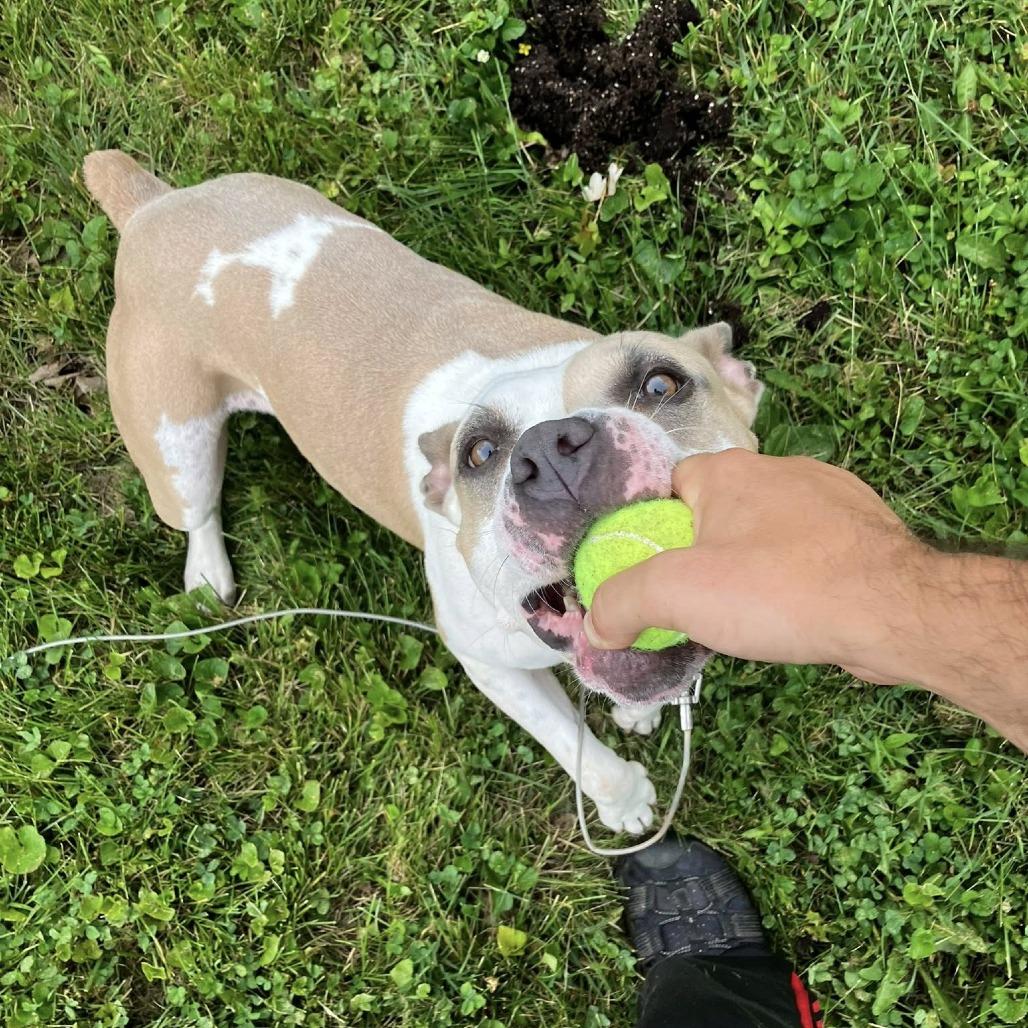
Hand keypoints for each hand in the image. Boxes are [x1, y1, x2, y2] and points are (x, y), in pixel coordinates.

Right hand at [583, 448, 1027, 751]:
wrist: (894, 610)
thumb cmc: (778, 589)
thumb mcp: (677, 595)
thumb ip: (622, 602)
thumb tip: (597, 623)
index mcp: (727, 471)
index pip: (668, 489)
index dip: (653, 533)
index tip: (654, 577)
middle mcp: (777, 470)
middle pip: (715, 514)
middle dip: (702, 558)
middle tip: (696, 606)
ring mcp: (828, 496)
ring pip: (765, 534)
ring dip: (750, 570)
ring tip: (748, 618)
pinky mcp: (863, 530)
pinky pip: (808, 551)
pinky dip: (794, 579)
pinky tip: (796, 615)